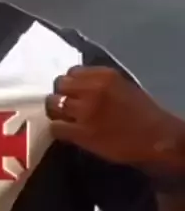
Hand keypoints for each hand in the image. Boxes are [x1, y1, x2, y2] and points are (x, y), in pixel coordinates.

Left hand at [45, 66, 182, 167]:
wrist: (156, 139)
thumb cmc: (143, 114)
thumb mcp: (123, 87)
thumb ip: (100, 83)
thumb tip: (78, 86)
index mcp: (104, 75)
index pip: (72, 72)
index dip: (70, 83)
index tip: (72, 91)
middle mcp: (92, 89)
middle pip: (59, 85)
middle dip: (60, 94)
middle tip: (64, 106)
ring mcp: (85, 111)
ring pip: (53, 105)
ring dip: (55, 111)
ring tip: (62, 119)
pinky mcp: (81, 133)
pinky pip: (56, 127)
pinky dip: (57, 129)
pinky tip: (65, 133)